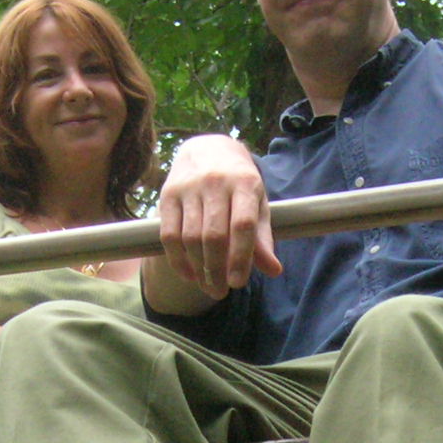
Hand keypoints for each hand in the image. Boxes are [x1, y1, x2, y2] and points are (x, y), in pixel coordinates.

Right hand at [155, 135, 283, 302]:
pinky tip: (189, 274)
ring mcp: (189, 188)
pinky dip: (178, 260)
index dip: (240, 257)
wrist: (208, 149)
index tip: (238, 283)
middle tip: (220, 292)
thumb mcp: (257, 204)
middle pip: (214, 236)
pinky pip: (169, 234)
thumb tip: (273, 271)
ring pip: (190, 238)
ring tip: (207, 286)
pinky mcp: (168, 194)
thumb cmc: (239, 183)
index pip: (242, 225)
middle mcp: (216, 183)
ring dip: (198, 268)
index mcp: (245, 183)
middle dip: (217, 270)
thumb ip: (263, 237)